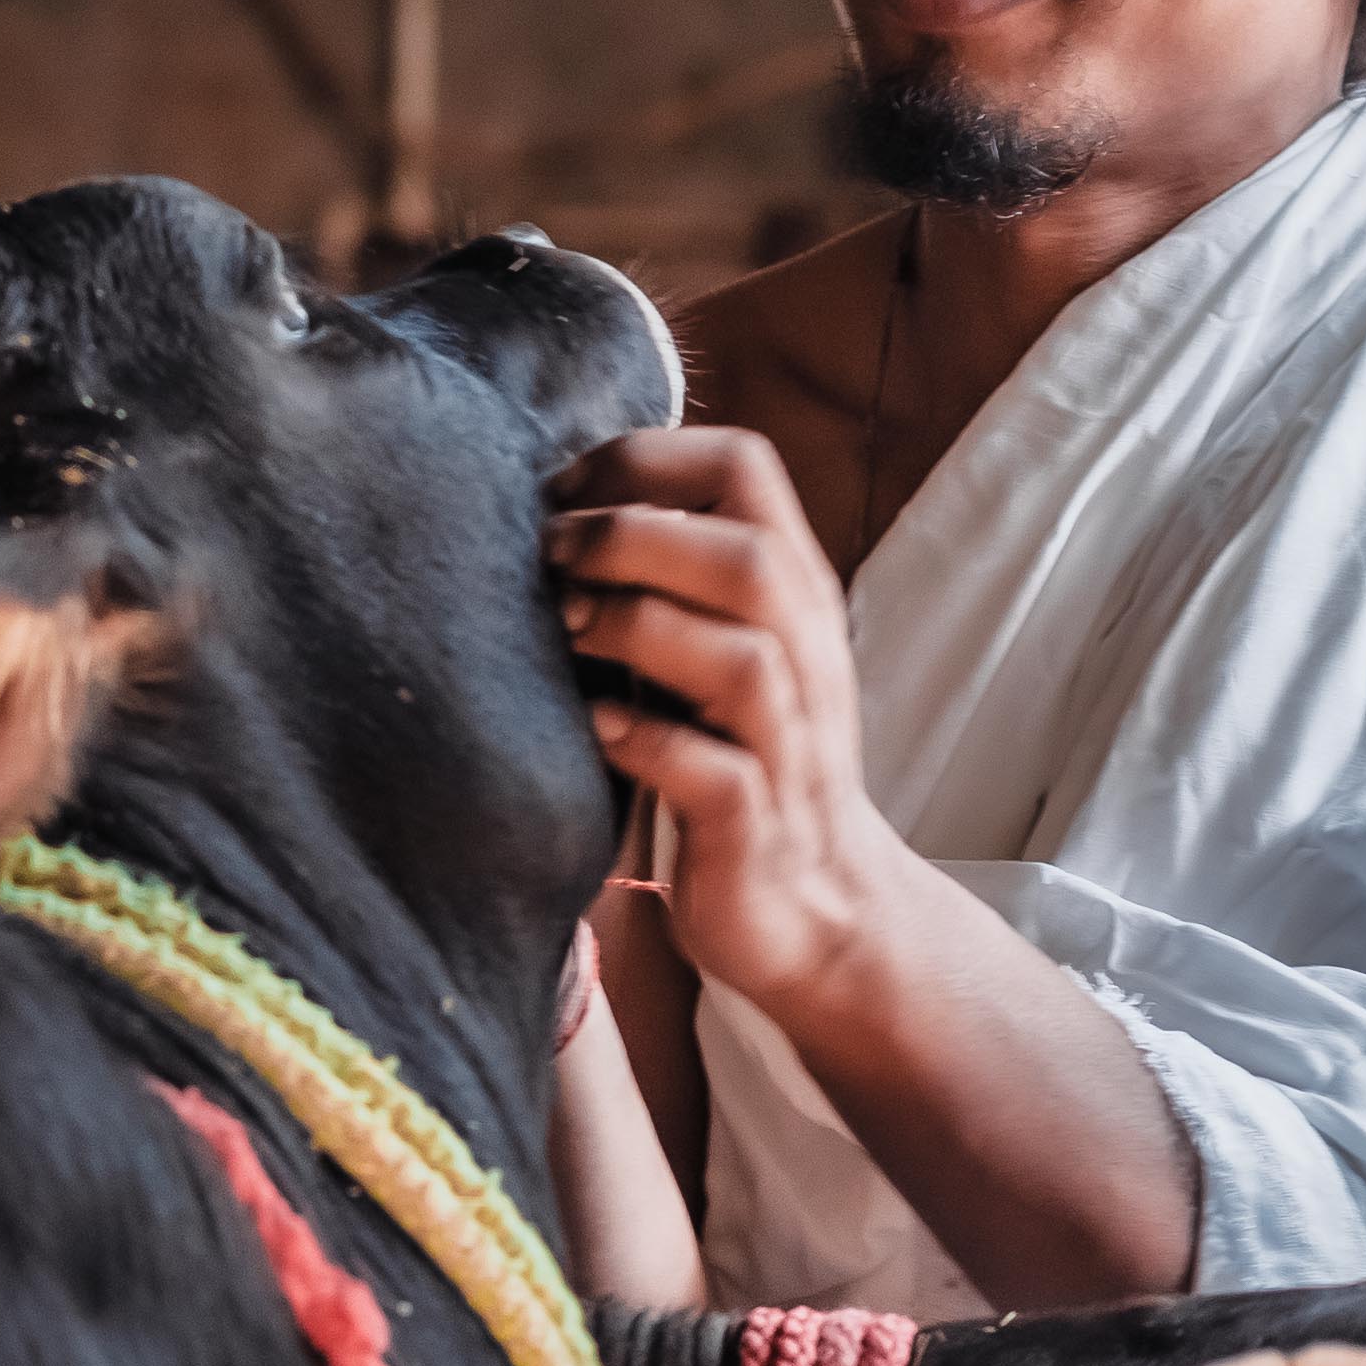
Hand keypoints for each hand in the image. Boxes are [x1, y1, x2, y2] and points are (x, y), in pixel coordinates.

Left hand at [543, 428, 919, 1018]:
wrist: (816, 909)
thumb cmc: (740, 758)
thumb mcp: (724, 647)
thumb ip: (675, 575)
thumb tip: (556, 498)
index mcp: (793, 593)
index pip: (746, 466)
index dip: (642, 457)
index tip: (561, 491)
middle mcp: (806, 657)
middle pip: (748, 557)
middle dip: (632, 536)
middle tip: (549, 554)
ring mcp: (788, 746)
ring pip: (743, 657)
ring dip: (637, 627)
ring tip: (565, 628)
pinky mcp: (757, 827)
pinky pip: (716, 773)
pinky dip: (646, 740)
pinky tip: (597, 725)